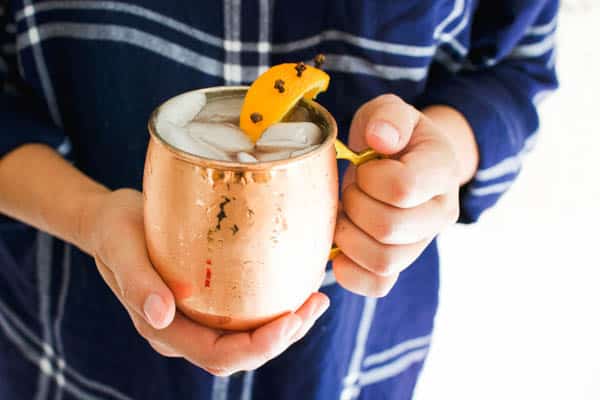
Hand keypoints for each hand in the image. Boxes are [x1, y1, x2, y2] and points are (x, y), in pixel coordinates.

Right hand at [81, 189, 329, 375]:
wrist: (111, 220)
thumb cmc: (116, 229)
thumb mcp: (121, 245)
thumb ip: (136, 281)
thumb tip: (161, 315)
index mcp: (163, 329)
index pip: (218, 355)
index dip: (259, 347)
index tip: (291, 319)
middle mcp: (184, 332)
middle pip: (242, 354)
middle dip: (284, 337)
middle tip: (316, 304)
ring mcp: (197, 320)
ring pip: (249, 340)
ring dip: (286, 326)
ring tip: (317, 299)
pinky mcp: (208, 302)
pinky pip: (246, 317)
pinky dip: (275, 309)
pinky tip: (297, 287)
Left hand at [333, 95, 477, 296]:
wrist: (408, 162)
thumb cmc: (394, 137)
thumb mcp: (390, 113)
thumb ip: (386, 117)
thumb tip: (379, 139)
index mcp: (441, 171)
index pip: (402, 188)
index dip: (369, 179)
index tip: (363, 166)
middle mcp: (441, 213)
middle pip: (388, 227)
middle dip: (354, 205)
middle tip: (351, 189)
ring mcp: (422, 243)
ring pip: (382, 260)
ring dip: (349, 236)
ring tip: (346, 213)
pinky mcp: (400, 264)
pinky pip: (378, 285)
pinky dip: (350, 272)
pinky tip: (340, 248)